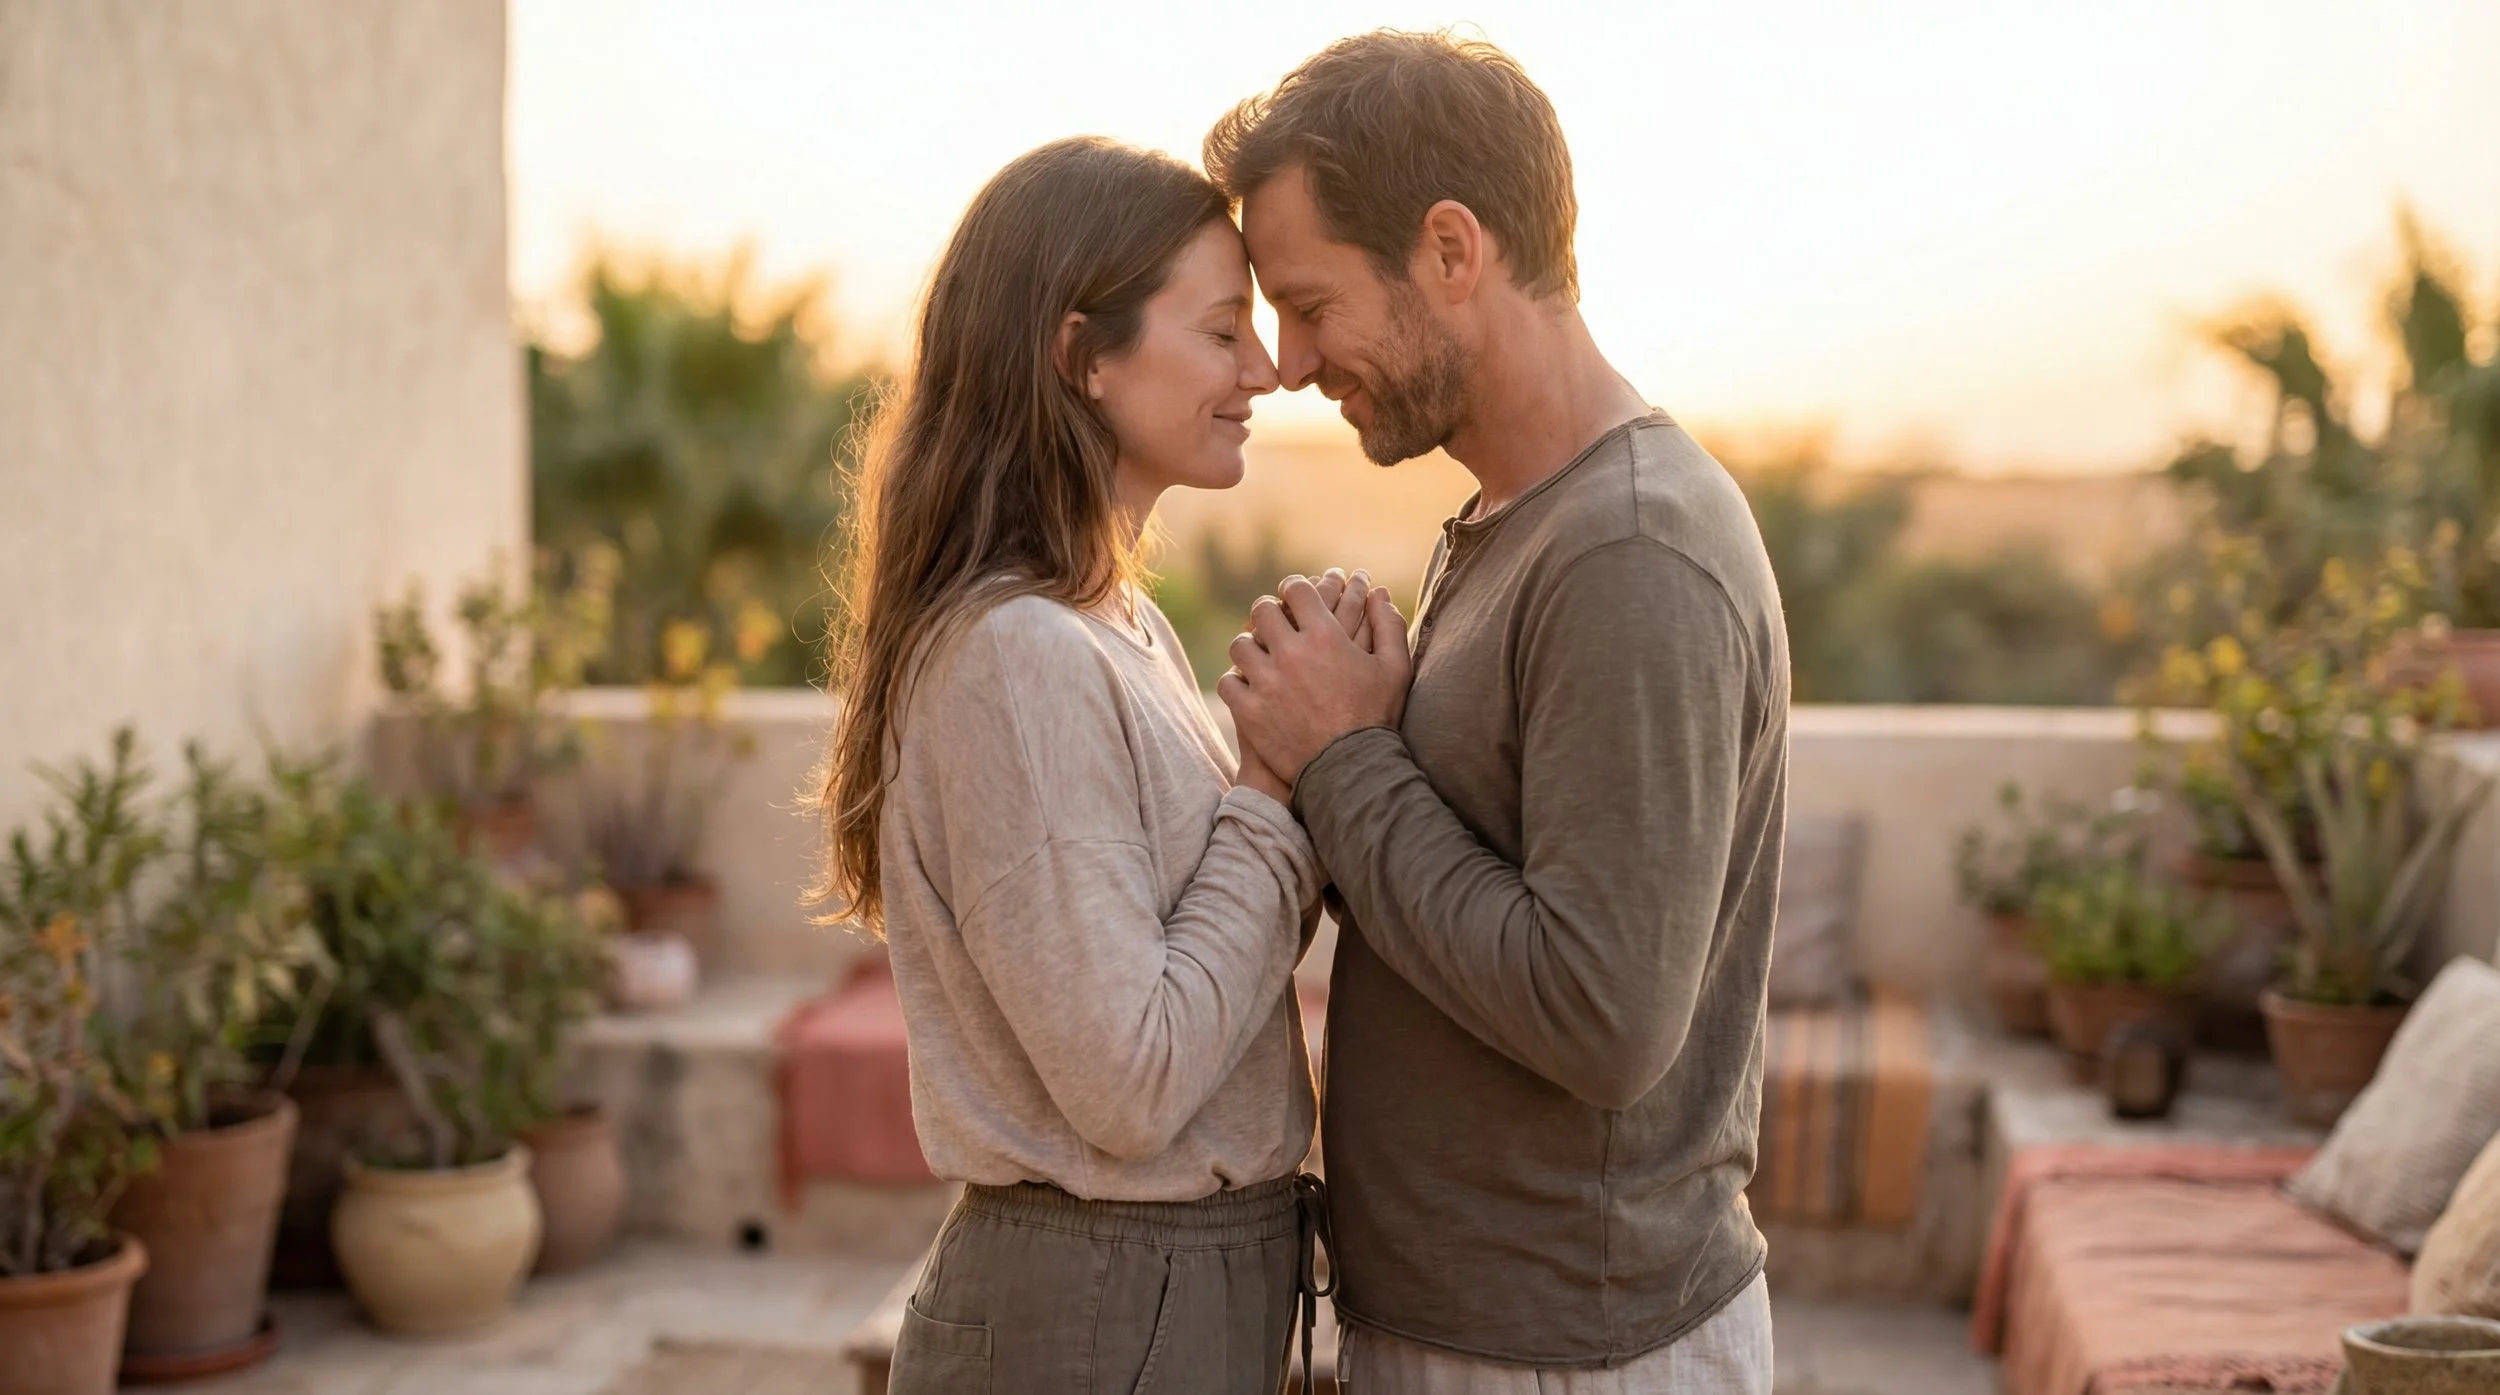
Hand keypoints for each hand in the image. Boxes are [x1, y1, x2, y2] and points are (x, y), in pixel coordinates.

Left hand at [1230, 569, 1366, 803]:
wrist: (1351, 772)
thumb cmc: (1376, 719)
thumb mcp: (1394, 670)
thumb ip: (1389, 626)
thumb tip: (1379, 593)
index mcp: (1325, 636)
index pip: (1297, 590)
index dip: (1294, 587)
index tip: (1293, 594)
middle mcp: (1291, 653)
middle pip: (1263, 610)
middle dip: (1268, 611)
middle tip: (1272, 619)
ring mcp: (1265, 682)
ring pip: (1241, 645)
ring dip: (1250, 646)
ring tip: (1258, 653)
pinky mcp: (1249, 711)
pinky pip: (1229, 682)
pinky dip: (1236, 681)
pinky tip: (1247, 684)